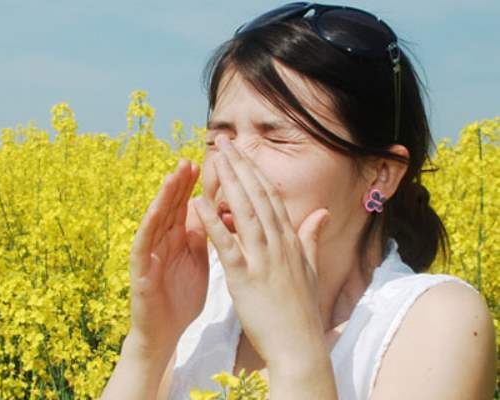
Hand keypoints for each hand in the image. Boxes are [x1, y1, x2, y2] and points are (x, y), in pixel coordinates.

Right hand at [128, 159, 208, 356]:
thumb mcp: (197, 262)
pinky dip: (149, 226)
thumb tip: (209, 211)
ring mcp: (149, 254)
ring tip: (172, 177)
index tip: (205, 164)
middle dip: (179, 184)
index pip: (185, 207)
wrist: (165, 333)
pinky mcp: (140, 271)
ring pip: (155, 220)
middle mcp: (161, 242)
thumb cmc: (181, 298)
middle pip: (170, 208)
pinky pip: (143, 245)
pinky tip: (155, 211)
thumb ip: (200, 237)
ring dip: (163, 198)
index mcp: (177, 240)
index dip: (193, 186)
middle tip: (189, 160)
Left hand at [192, 136, 330, 367]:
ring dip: (228, 183)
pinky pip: (227, 245)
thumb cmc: (301, 310)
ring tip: (215, 159)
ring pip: (244, 212)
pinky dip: (212, 222)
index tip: (242, 153)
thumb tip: (322, 213)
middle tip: (224, 142)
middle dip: (241, 166)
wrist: (300, 346)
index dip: (255, 172)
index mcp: (290, 241)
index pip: (271, 197)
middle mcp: (278, 244)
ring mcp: (263, 259)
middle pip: (258, 196)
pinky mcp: (245, 278)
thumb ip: (311, 238)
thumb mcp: (309, 269)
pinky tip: (198, 203)